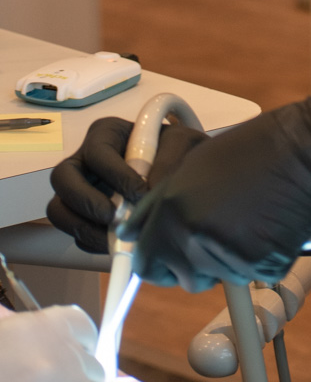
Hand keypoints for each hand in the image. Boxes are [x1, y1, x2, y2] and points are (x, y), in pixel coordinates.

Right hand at [48, 117, 206, 252]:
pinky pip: (74, 233)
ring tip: (113, 240)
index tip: (139, 193)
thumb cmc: (175, 151)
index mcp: (106, 135)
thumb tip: (149, 190)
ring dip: (82, 227)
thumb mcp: (181, 144)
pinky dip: (92, 242)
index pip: (97, 152)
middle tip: (113, 218)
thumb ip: (169, 160)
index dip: (114, 174)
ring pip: (59, 209)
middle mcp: (85, 161)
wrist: (180, 174)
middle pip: (62, 177)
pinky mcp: (82, 216)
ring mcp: (79, 190)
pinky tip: (116, 246)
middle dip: (85, 201)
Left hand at [118, 98, 310, 291]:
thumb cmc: (252, 152)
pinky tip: (266, 227)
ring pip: (216, 278)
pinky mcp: (257, 266)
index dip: (158, 262)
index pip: (144, 261)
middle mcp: (191, 234)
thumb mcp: (193, 166)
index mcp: (169, 209)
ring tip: (247, 220)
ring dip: (227, 261)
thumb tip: (132, 231)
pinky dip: (257, 260)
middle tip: (218, 236)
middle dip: (194, 267)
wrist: (302, 153)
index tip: (167, 260)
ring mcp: (224, 253)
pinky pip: (249, 277)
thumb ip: (158, 203)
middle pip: (181, 278)